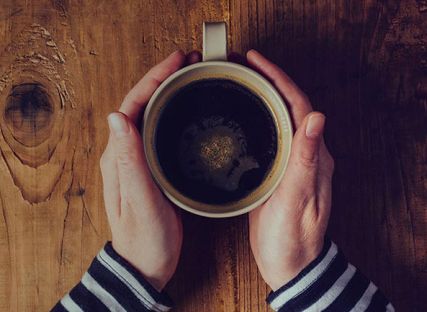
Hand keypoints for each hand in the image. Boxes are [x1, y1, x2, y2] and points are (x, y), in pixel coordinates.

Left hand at [99, 50, 200, 290]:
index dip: (154, 78)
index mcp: (119, 157)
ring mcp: (136, 161)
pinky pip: (158, 131)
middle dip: (162, 78)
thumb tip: (117, 116)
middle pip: (141, 104)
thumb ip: (130, 161)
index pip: (133, 105)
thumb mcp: (141, 200)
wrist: (145, 264)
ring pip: (150, 115)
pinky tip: (186, 111)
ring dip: (167, 92)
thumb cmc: (145, 238)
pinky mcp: (149, 168)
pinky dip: (172, 113)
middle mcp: (124, 154)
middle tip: (189, 62)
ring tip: (190, 77)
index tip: (177, 60)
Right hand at [247, 50, 334, 290]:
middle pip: (289, 106)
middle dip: (269, 80)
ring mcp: (292, 162)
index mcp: (312, 157)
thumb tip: (317, 117)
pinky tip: (241, 114)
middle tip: (242, 65)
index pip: (299, 106)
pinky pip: (270, 135)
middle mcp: (306, 155)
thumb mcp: (296, 200)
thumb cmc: (292, 239)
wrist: (289, 264)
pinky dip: (257, 117)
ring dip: (262, 95)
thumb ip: (306, 160)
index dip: (279, 79)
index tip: (257, 61)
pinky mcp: (278, 171)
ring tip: (239, 80)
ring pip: (279, 118)